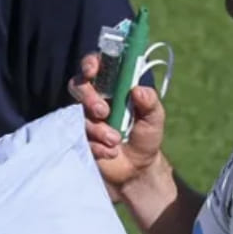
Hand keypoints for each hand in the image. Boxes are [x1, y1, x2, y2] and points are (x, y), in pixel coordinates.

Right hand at [70, 53, 168, 202]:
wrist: (137, 169)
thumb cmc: (145, 137)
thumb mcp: (154, 119)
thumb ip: (150, 103)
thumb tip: (138, 90)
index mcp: (112, 87)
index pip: (96, 66)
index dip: (91, 63)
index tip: (93, 70)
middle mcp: (94, 99)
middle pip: (78, 85)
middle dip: (89, 97)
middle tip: (103, 112)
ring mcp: (84, 119)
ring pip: (78, 115)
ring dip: (97, 129)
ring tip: (116, 141)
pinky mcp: (78, 138)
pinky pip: (78, 137)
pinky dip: (96, 146)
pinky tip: (110, 153)